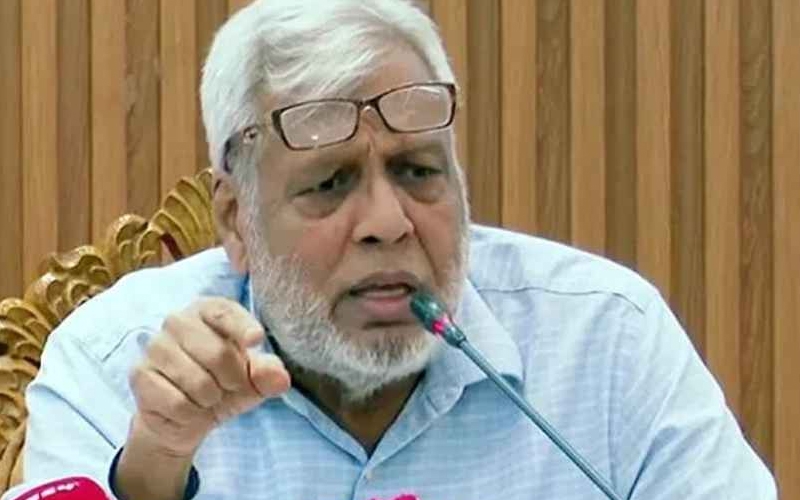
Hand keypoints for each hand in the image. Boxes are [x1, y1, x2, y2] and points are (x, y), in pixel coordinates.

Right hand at [127, 297, 290, 457]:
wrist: (185, 418)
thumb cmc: (224, 386)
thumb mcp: (253, 381)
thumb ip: (268, 374)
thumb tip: (280, 377)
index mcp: (208, 311)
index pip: (226, 313)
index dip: (243, 327)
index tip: (256, 341)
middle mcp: (177, 321)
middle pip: (218, 354)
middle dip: (233, 381)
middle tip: (230, 387)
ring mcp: (156, 347)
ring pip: (198, 382)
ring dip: (212, 400)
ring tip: (208, 397)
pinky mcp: (140, 375)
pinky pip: (178, 402)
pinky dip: (192, 413)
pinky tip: (188, 408)